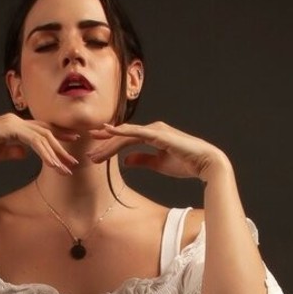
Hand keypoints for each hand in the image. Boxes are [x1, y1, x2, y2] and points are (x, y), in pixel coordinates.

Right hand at [0, 114, 80, 174]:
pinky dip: (45, 153)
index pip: (41, 129)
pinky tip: (53, 165)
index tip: (71, 144)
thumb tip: (26, 154)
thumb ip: (14, 151)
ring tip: (67, 168)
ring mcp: (14, 123)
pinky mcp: (10, 129)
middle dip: (63, 146)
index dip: (57, 136)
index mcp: (15, 125)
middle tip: (74, 161)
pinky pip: (34, 141)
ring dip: (57, 153)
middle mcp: (17, 121)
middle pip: (46, 132)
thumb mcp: (0, 152)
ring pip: (43, 137)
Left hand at [86, 121, 227, 181]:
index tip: (95, 152)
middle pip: (122, 136)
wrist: (204, 163)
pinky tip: (109, 132)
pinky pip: (135, 132)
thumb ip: (142, 160)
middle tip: (88, 155)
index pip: (126, 140)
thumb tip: (125, 161)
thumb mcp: (158, 164)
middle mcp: (151, 129)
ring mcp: (154, 130)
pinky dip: (121, 132)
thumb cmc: (185, 163)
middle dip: (104, 146)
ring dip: (108, 144)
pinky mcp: (157, 134)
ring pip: (125, 135)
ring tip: (94, 154)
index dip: (109, 145)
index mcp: (152, 135)